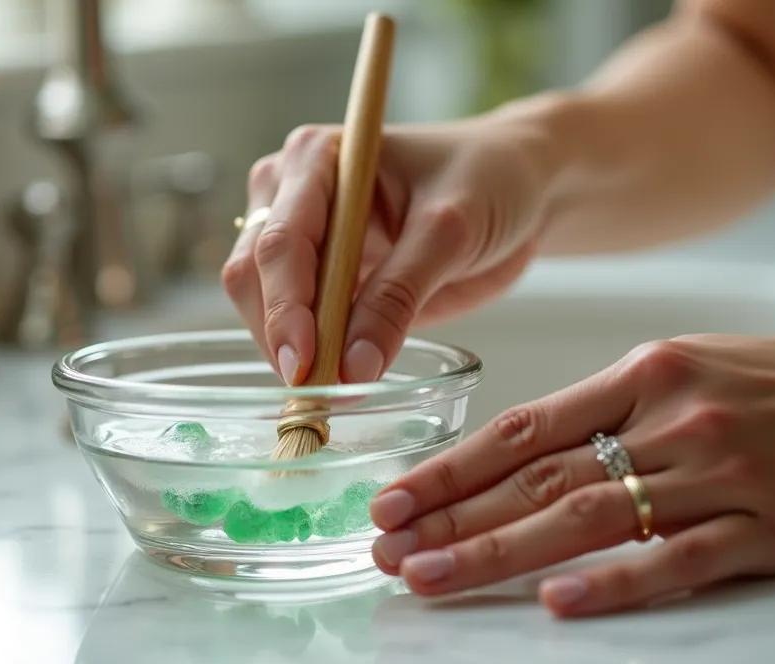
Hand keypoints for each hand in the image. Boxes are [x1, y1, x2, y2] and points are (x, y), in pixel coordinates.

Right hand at [222, 115, 552, 383]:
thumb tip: (354, 365)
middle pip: (254, 272)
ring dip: (287, 350)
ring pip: (260, 302)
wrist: (520, 187)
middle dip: (281, 334)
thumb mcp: (450, 231)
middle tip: (320, 391)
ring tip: (332, 393)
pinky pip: (293, 321)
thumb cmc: (489, 179)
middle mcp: (291, 191)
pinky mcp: (318, 277)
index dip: (286, 306)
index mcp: (316, 158)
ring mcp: (299, 235)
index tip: (305, 363)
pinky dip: (307, 354)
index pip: (283, 240)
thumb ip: (398, 294)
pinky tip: (334, 381)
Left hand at [367, 332, 774, 615]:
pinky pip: (679, 560)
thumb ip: (615, 404)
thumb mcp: (696, 364)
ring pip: (589, 518)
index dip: (452, 466)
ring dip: (500, 552)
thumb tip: (530, 447)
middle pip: (539, 475)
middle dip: (452, 517)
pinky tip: (557, 602)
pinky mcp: (772, 529)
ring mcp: (722, 475)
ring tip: (433, 578)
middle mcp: (674, 419)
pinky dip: (614, 583)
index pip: (525, 426)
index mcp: (648, 372)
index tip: (395, 495)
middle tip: (387, 547)